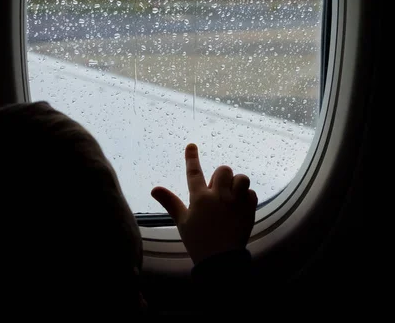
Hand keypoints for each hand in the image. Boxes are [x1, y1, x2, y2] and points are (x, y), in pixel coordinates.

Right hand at [151, 143, 257, 264]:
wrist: (221, 262)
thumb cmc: (198, 241)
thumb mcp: (182, 221)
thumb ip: (170, 202)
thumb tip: (154, 189)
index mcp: (199, 198)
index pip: (194, 173)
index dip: (192, 158)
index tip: (192, 145)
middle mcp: (218, 197)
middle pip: (223, 171)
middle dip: (220, 177)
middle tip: (217, 191)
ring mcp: (235, 203)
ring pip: (241, 178)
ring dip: (237, 184)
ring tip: (232, 195)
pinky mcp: (249, 210)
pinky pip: (251, 193)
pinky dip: (246, 197)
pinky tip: (240, 206)